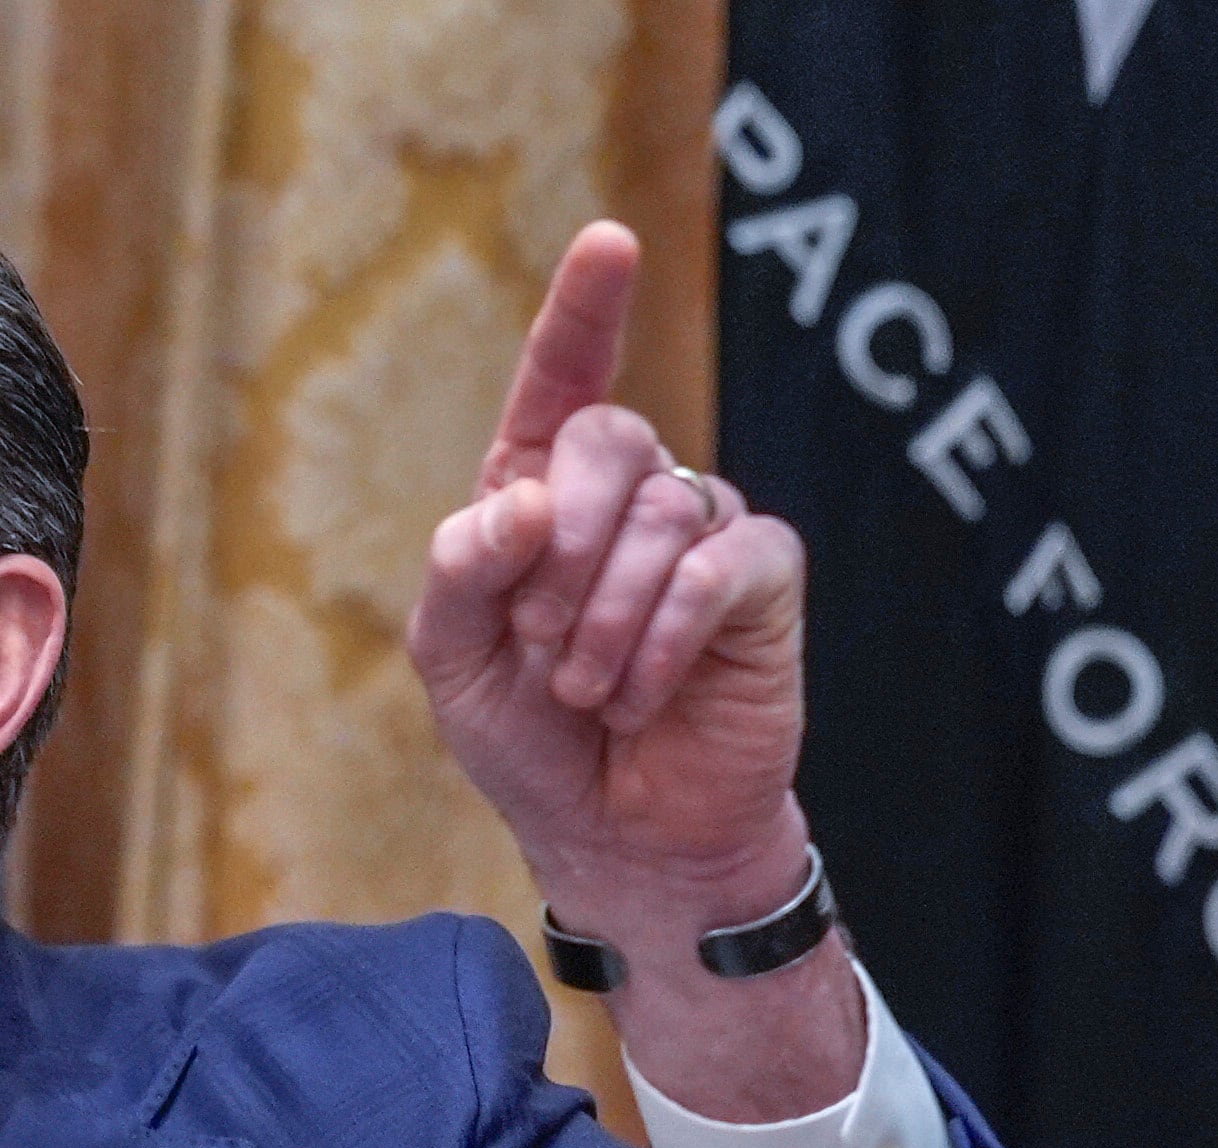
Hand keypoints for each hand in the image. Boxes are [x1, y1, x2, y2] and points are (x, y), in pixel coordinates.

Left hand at [406, 221, 813, 942]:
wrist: (615, 835)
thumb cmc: (532, 742)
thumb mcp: (455, 662)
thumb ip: (462, 572)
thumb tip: (525, 502)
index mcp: (541, 497)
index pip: (564, 382)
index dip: (586, 310)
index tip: (610, 242)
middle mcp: (627, 497)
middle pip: (605, 440)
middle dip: (559, 548)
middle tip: (540, 643)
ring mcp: (703, 530)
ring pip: (658, 512)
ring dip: (603, 617)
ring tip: (588, 691)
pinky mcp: (762, 580)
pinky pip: (716, 566)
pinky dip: (662, 639)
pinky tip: (642, 698)